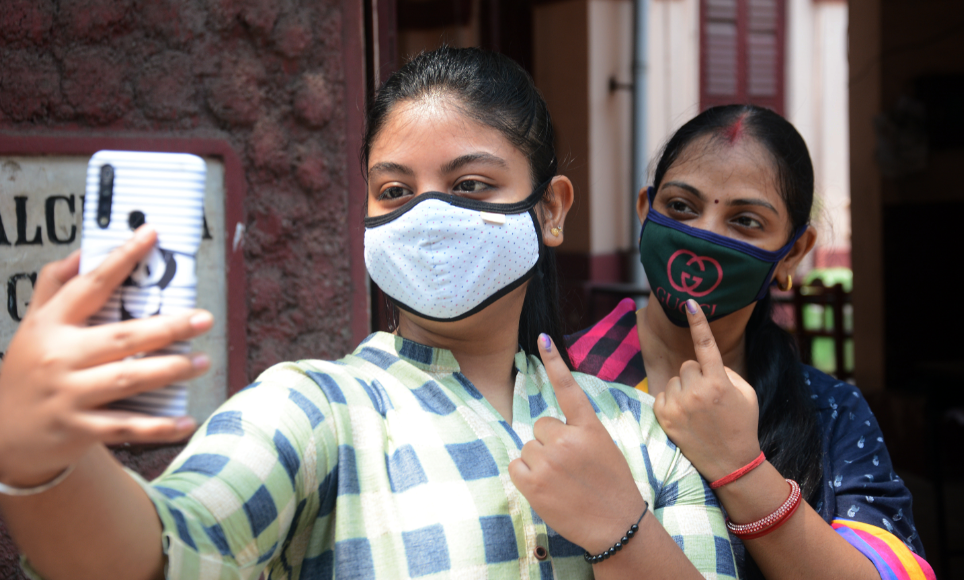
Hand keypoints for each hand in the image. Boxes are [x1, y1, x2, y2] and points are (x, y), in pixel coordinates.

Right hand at [0, 226, 211, 487]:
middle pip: (122, 337)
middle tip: (203, 318)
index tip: (150, 235)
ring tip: (203, 361)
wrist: (0, 437)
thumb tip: (82, 253)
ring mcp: (69, 395)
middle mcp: (59, 358)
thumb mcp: (32, 327)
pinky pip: (126, 426)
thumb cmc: (27, 371)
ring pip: (129, 379)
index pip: (90, 286)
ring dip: (171, 370)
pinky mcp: (79, 429)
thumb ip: (54, 289)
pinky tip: (187, 421)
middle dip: (168, 327)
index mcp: (50, 326)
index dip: (121, 259)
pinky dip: (159, 427)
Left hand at [508, 334, 645, 553]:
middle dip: (549, 443)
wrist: (616, 525)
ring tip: (562, 481)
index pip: (568, 388)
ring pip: (528, 447)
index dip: (554, 361)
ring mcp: (548, 460)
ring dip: (538, 461)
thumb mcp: (603, 448)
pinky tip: (546, 488)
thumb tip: (545, 429)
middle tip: (570, 466)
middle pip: (540, 426)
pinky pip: (516, 465)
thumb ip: (577, 432)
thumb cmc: (611, 486)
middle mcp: (567, 439)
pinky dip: (526, 476)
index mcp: (589, 427)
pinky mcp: (532, 482)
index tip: (542, 338)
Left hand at [653, 299, 760, 481]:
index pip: (706, 344)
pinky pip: (664, 393)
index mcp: (719, 382)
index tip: (689, 302)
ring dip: (684, 389)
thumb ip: (726, 371)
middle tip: (709, 398)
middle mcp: (696, 391)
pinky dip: (673, 401)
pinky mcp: (664, 416)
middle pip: (688, 365)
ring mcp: (678, 404)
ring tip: (698, 411)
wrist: (731, 463)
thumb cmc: (742, 424)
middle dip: (697, 376)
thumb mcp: (746, 394)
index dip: (698, 322)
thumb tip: (705, 361)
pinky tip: (686, 417)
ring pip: (675, 379)